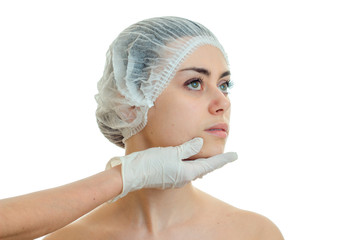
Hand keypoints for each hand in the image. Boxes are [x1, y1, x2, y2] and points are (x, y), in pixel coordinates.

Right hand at [106, 138, 237, 200]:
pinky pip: (182, 169)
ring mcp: (175, 179)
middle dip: (212, 161)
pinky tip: (185, 157)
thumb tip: (200, 142)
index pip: (211, 164)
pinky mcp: (167, 177)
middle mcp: (184, 178)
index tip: (235, 155)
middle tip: (222, 155)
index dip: (224, 159)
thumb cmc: (152, 163)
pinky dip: (187, 162)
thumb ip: (188, 147)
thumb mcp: (172, 152)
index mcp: (188, 172)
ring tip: (205, 154)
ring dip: (199, 161)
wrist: (132, 175)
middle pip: (203, 168)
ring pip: (192, 168)